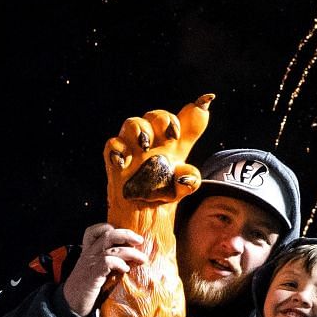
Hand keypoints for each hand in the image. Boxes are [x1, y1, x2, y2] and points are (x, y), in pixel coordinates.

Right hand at [61, 223, 149, 316]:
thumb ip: (105, 262)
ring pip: (112, 248)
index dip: (107, 227)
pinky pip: (107, 262)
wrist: (70, 305)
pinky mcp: (92, 275)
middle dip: (126, 234)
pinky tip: (126, 269)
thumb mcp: (94, 270)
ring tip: (141, 259)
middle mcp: (88, 254)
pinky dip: (119, 263)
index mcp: (88, 251)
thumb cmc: (86, 288)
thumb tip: (129, 259)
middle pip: (107, 234)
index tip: (124, 234)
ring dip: (131, 252)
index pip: (92, 231)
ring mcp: (90, 263)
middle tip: (139, 240)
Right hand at [102, 96, 212, 231]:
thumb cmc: (165, 193)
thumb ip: (191, 178)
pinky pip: (113, 144)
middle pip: (156, 115)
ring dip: (140, 130)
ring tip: (145, 146)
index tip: (203, 104)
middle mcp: (154, 140)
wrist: (143, 212)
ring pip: (132, 123)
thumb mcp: (182, 187)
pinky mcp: (116, 158)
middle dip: (163, 120)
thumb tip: (187, 174)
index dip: (195, 111)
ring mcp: (133, 147)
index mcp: (174, 143)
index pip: (186, 120)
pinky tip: (124, 163)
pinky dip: (118, 149)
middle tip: (171, 136)